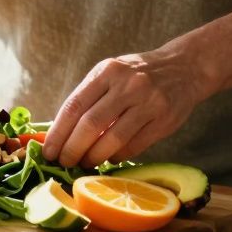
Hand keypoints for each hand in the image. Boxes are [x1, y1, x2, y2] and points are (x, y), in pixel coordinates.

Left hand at [43, 48, 217, 167]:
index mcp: (107, 71)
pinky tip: (110, 158)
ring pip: (113, 139)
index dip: (58, 133)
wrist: (184, 68)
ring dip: (94, 157)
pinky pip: (134, 146)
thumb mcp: (111, 73)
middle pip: (90, 124)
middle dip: (72, 149)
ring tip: (85, 163)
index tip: (48, 151)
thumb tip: (59, 133)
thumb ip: (88, 98)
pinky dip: (117, 156)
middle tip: (64, 162)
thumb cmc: (137, 75)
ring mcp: (148, 102)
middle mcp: (127, 85)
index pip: (74, 106)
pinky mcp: (164, 120)